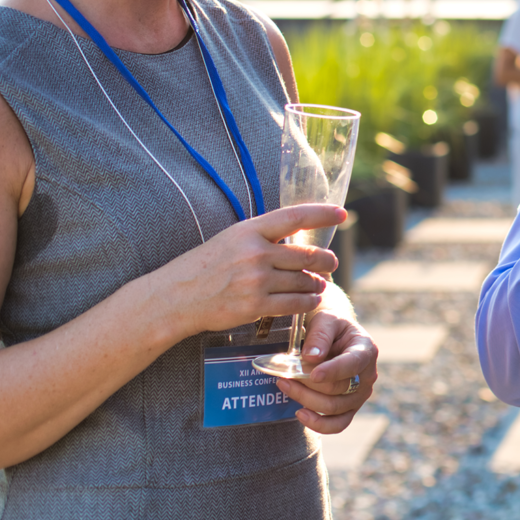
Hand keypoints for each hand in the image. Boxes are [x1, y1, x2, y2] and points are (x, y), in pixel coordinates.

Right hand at [153, 203, 345, 337]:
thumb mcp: (233, 239)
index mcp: (250, 230)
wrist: (177, 296)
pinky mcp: (255, 305)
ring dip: (317, 284)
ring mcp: (256, 280)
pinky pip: (294, 304)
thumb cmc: (207, 266)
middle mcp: (255, 252)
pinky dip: (308, 302)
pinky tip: (311, 301)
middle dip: (325, 260)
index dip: (322, 214)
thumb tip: (297, 237)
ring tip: (319, 284)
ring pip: (304, 281)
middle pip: (307, 255)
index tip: (342, 214)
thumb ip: (263, 237)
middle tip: (331, 263)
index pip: (295, 217)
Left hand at [276, 313, 377, 433]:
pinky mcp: (350, 408)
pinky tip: (300, 413)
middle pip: (339, 389)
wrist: (333, 333)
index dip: (333, 371)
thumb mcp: (326, 319)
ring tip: (285, 386)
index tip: (313, 374)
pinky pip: (337, 424)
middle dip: (308, 384)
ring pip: (334, 408)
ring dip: (306, 400)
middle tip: (285, 375)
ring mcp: (360, 395)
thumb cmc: (330, 324)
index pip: (352, 364)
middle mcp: (367, 376)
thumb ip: (320, 336)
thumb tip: (311, 358)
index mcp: (366, 350)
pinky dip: (318, 424)